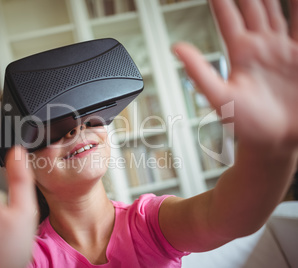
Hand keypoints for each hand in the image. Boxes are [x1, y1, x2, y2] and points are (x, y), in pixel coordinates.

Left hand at [174, 0, 297, 149]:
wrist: (275, 141)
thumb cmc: (246, 125)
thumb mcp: (219, 96)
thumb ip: (199, 71)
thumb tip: (176, 48)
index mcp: (239, 53)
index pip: (227, 16)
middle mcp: (260, 47)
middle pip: (253, 6)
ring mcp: (281, 50)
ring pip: (276, 11)